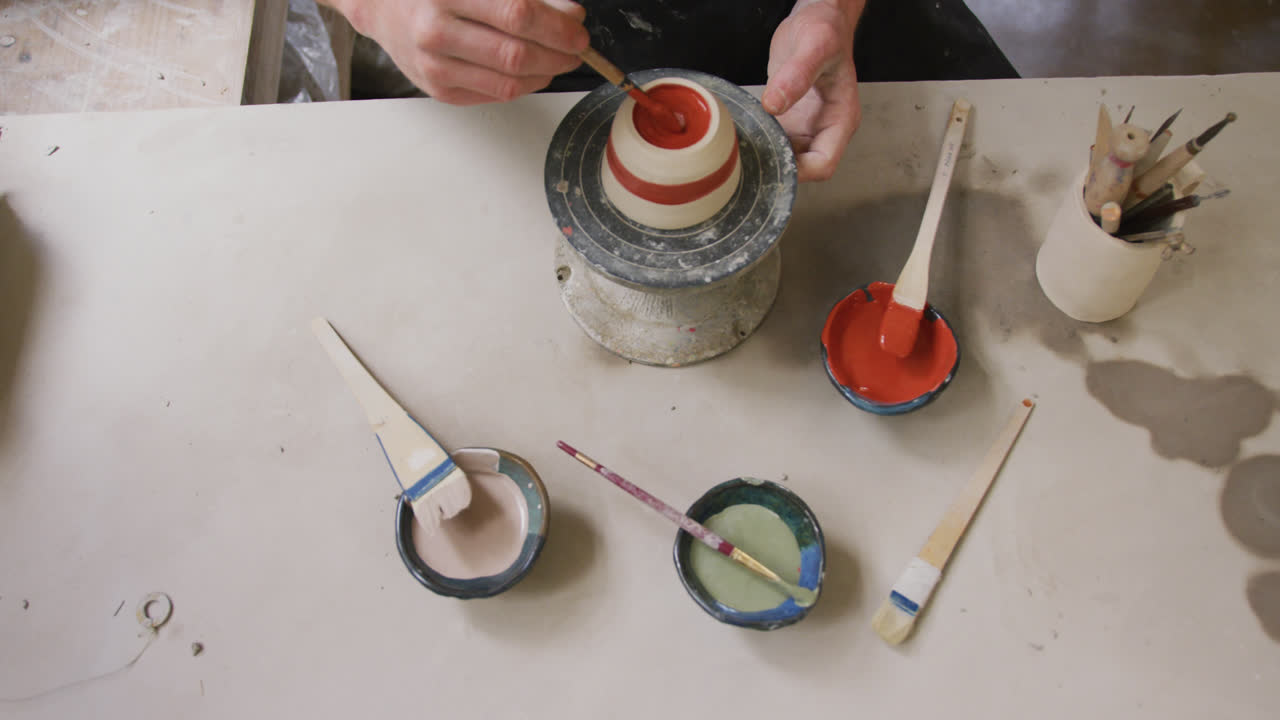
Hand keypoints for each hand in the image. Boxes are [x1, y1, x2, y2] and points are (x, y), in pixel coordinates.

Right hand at [328, 0, 588, 104]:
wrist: (382, 6)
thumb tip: (569, 14)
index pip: (518, 14)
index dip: (557, 26)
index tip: (577, 30)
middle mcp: (437, 32)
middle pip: (516, 55)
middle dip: (557, 54)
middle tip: (575, 48)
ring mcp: (436, 67)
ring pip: (509, 83)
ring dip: (545, 74)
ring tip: (557, 60)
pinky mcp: (440, 91)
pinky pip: (495, 96)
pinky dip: (523, 86)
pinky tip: (531, 72)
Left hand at [762, 0, 863, 181]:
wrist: (816, 19)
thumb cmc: (826, 30)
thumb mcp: (814, 46)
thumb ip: (796, 75)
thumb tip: (775, 103)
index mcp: (841, 119)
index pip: (824, 164)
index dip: (800, 170)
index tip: (774, 160)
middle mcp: (824, 128)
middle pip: (804, 168)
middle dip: (779, 166)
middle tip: (751, 157)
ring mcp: (806, 126)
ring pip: (787, 158)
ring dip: (768, 156)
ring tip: (744, 149)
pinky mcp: (789, 120)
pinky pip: (776, 141)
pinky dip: (761, 142)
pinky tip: (745, 135)